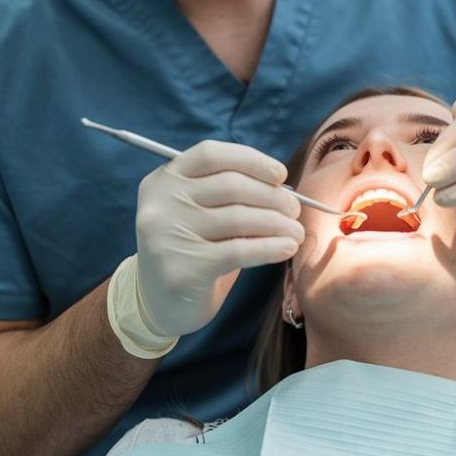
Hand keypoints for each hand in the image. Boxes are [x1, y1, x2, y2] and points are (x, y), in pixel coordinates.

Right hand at [134, 140, 300, 339]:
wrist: (160, 300)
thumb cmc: (191, 248)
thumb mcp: (196, 212)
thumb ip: (225, 194)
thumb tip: (283, 188)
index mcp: (163, 180)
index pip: (211, 154)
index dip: (251, 160)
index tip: (280, 174)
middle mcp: (161, 202)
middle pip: (231, 185)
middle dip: (274, 197)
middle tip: (294, 211)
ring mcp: (168, 234)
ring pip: (240, 218)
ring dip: (279, 224)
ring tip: (296, 232)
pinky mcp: (184, 267)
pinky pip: (241, 250)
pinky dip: (271, 247)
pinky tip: (287, 248)